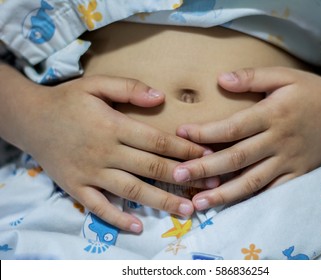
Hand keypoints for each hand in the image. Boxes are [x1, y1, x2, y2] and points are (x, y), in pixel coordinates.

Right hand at [23, 75, 211, 231]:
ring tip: (187, 210)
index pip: (157, 141)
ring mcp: (90, 173)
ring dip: (161, 201)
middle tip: (210, 185)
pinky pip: (98, 207)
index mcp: (113, 126)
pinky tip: (138, 226)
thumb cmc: (67, 100)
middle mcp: (104, 152)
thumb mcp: (96, 84)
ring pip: (132, 190)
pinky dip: (117, 218)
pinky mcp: (75, 187)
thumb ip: (129, 88)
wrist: (29, 119)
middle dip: (183, 177)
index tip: (207, 156)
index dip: (184, 150)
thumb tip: (161, 97)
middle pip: (150, 168)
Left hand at [174, 67, 320, 209]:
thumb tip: (220, 79)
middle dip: (204, 169)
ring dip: (223, 194)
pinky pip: (272, 191)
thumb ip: (253, 76)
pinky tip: (230, 208)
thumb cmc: (310, 91)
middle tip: (177, 176)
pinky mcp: (298, 174)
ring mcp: (289, 161)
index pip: (233, 127)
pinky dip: (251, 201)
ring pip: (252, 181)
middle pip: (236, 158)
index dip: (205, 132)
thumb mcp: (285, 75)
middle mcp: (279, 140)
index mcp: (273, 114)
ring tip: (197, 203)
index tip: (181, 133)